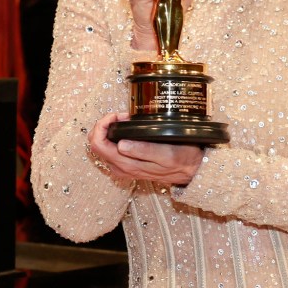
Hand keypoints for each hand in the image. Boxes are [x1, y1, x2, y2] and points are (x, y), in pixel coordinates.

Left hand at [88, 113, 203, 184]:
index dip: (103, 125)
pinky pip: (110, 149)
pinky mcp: (126, 165)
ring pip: (101, 146)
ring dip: (109, 129)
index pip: (98, 143)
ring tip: (127, 120)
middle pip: (95, 144)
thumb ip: (143, 150)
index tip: (119, 115)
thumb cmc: (182, 159)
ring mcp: (122, 167)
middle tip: (122, 115)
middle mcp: (120, 168)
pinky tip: (128, 128)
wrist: (191, 172)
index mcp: (126, 165)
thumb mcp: (167, 154)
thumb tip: (121, 144)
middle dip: (104, 124)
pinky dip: (114, 135)